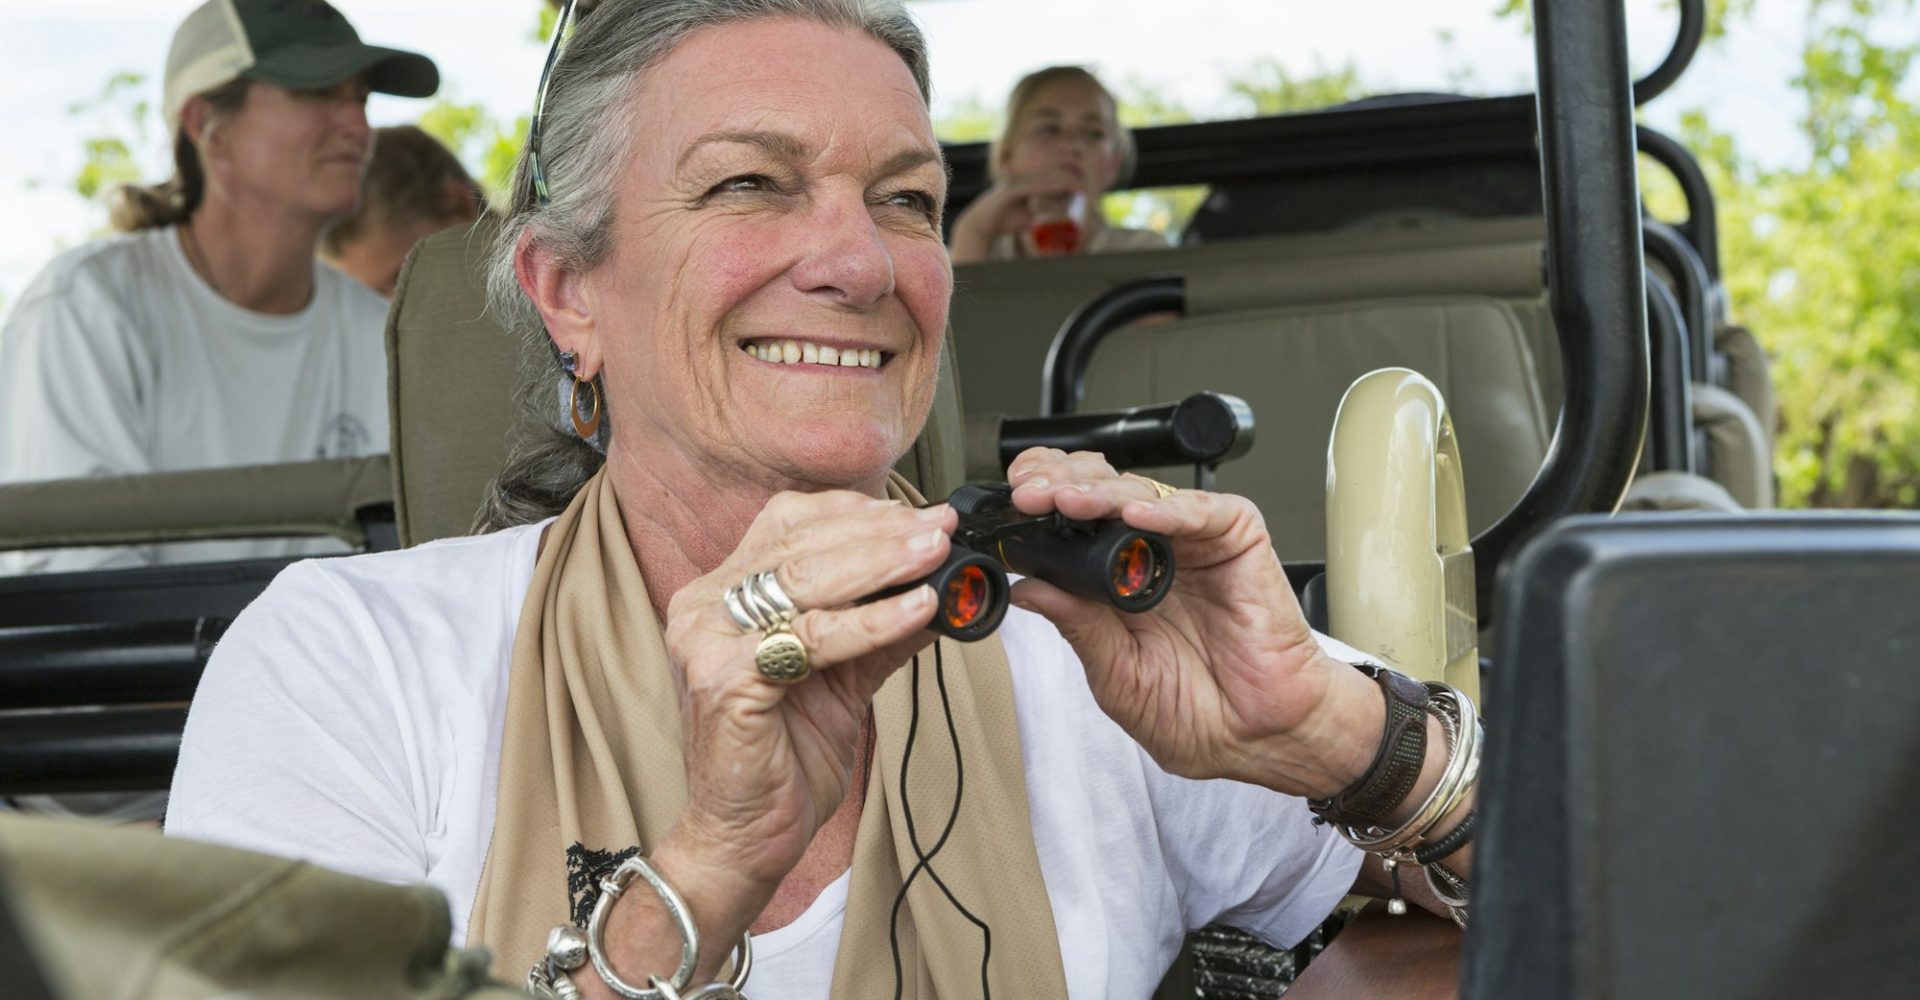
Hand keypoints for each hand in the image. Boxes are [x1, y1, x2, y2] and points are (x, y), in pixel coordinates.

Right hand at [654, 491, 956, 920]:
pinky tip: (917, 610)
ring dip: (883, 564)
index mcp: (723, 592)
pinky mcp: (725, 679)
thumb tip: (942, 589)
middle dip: (882, 533)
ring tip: (936, 556)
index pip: (790, 523)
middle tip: (941, 529)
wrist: (746, 836)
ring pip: (807, 582)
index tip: (920, 516)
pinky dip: (872, 622)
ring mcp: (707, 639)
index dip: (858, 513)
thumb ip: (881, 630)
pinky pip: (812, 639)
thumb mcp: (844, 677)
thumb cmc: (784, 755)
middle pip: (802, 544)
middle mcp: (705, 604)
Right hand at [947, 167, 1082, 263]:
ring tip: (1080, 185)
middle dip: (1069, 175)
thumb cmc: (1003, 221)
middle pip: (1050, 173)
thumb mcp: (1026, 219)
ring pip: (1045, 178)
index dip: (1066, 175)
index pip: (1049, 175)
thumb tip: (1053, 226)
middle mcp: (1022, 178)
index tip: (1082, 182)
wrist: (981, 225)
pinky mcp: (1012, 190)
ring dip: (1064, 181)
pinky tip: (1061, 188)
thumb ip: (1038, 218)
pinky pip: (1035, 186)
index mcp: (1026, 182)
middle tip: (1086, 182)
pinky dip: (1050, 187)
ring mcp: (1017, 182)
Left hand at [1004, 450, 1381, 797]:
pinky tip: (1134, 515)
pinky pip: (1201, 510)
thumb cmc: (1199, 713)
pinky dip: (1166, 509)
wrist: (1262, 737)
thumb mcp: (1118, 676)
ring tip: (1065, 500)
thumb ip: (1079, 628)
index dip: (1040, 505)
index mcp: (1116, 581)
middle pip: (1098, 493)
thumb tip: (1027, 589)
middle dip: (1057, 486)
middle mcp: (1151, 552)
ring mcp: (1193, 542)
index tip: (1008, 510)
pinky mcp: (1237, 538)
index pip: (1070, 523)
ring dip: (1098, 492)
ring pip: (1141, 491)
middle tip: (1028, 495)